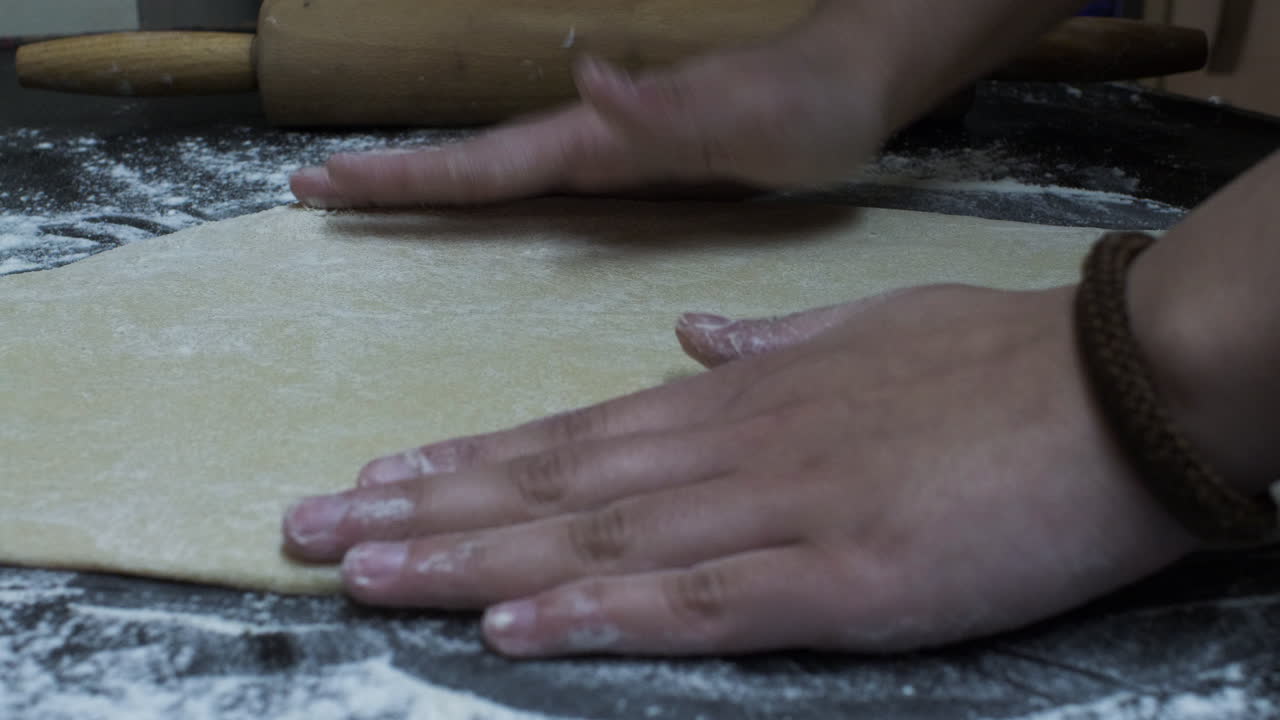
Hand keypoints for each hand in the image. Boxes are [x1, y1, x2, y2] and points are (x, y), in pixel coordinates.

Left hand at [282, 285, 1195, 656]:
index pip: (574, 431)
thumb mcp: (869, 331)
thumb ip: (770, 341)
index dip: (470, 458)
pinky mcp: (838, 580)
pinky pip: (693, 602)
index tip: (381, 473)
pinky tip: (509, 627)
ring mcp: (777, 513)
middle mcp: (731, 450)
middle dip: (424, 509)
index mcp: (741, 398)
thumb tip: (692, 334)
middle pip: (553, 483)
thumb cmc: (995, 361)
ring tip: (362, 568)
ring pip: (594, 538)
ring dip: (470, 556)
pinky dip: (595, 614)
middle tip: (312, 525)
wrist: (1120, 388)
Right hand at [289, 2, 891, 207]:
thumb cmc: (803, 105)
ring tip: (360, 195)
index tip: (328, 181)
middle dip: (392, 178)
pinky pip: (542, 187)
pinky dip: (490, 194)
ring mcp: (610, 152)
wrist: (846, 84)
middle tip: (311, 189)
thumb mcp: (745, 111)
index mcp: (602, 139)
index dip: (410, 174)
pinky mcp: (635, 167)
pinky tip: (474, 205)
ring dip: (427, 184)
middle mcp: (594, 142)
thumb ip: (667, 103)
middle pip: (475, 164)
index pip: (488, 162)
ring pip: (500, 173)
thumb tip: (585, 76)